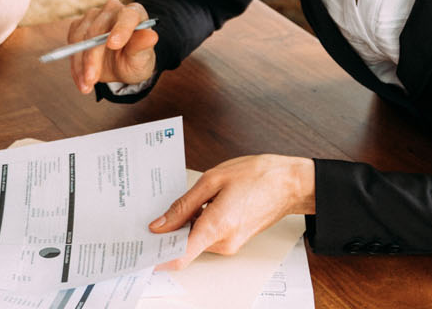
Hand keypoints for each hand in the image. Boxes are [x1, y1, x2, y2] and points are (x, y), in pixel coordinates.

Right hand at [67, 0, 159, 93]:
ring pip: (81, 38)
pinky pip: (72, 45)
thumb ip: (143, 47)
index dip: (121, 29)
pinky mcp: (78, 26)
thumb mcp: (142, 59)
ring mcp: (93, 16)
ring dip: (80, 65)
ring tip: (85, 85)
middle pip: (97, 30)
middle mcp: (112, 10)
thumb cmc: (135, 59)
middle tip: (91, 79)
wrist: (121, 64)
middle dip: (92, 57)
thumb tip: (152, 36)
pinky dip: (75, 65)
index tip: (113, 45)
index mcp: (134, 13)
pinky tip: (81, 79)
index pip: (127, 16)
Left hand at [151, 155, 315, 270]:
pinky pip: (208, 235)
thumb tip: (160, 225)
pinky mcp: (235, 239)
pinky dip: (199, 223)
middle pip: (184, 245)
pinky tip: (202, 204)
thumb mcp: (212, 181)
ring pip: (196, 239)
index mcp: (215, 227)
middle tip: (158, 211)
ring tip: (189, 200)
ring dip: (186, 224)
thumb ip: (183, 206)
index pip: (179, 256)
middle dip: (170, 231)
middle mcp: (223, 242)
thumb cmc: (257, 175)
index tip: (141, 250)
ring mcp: (231, 243)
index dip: (157, 257)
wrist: (290, 182)